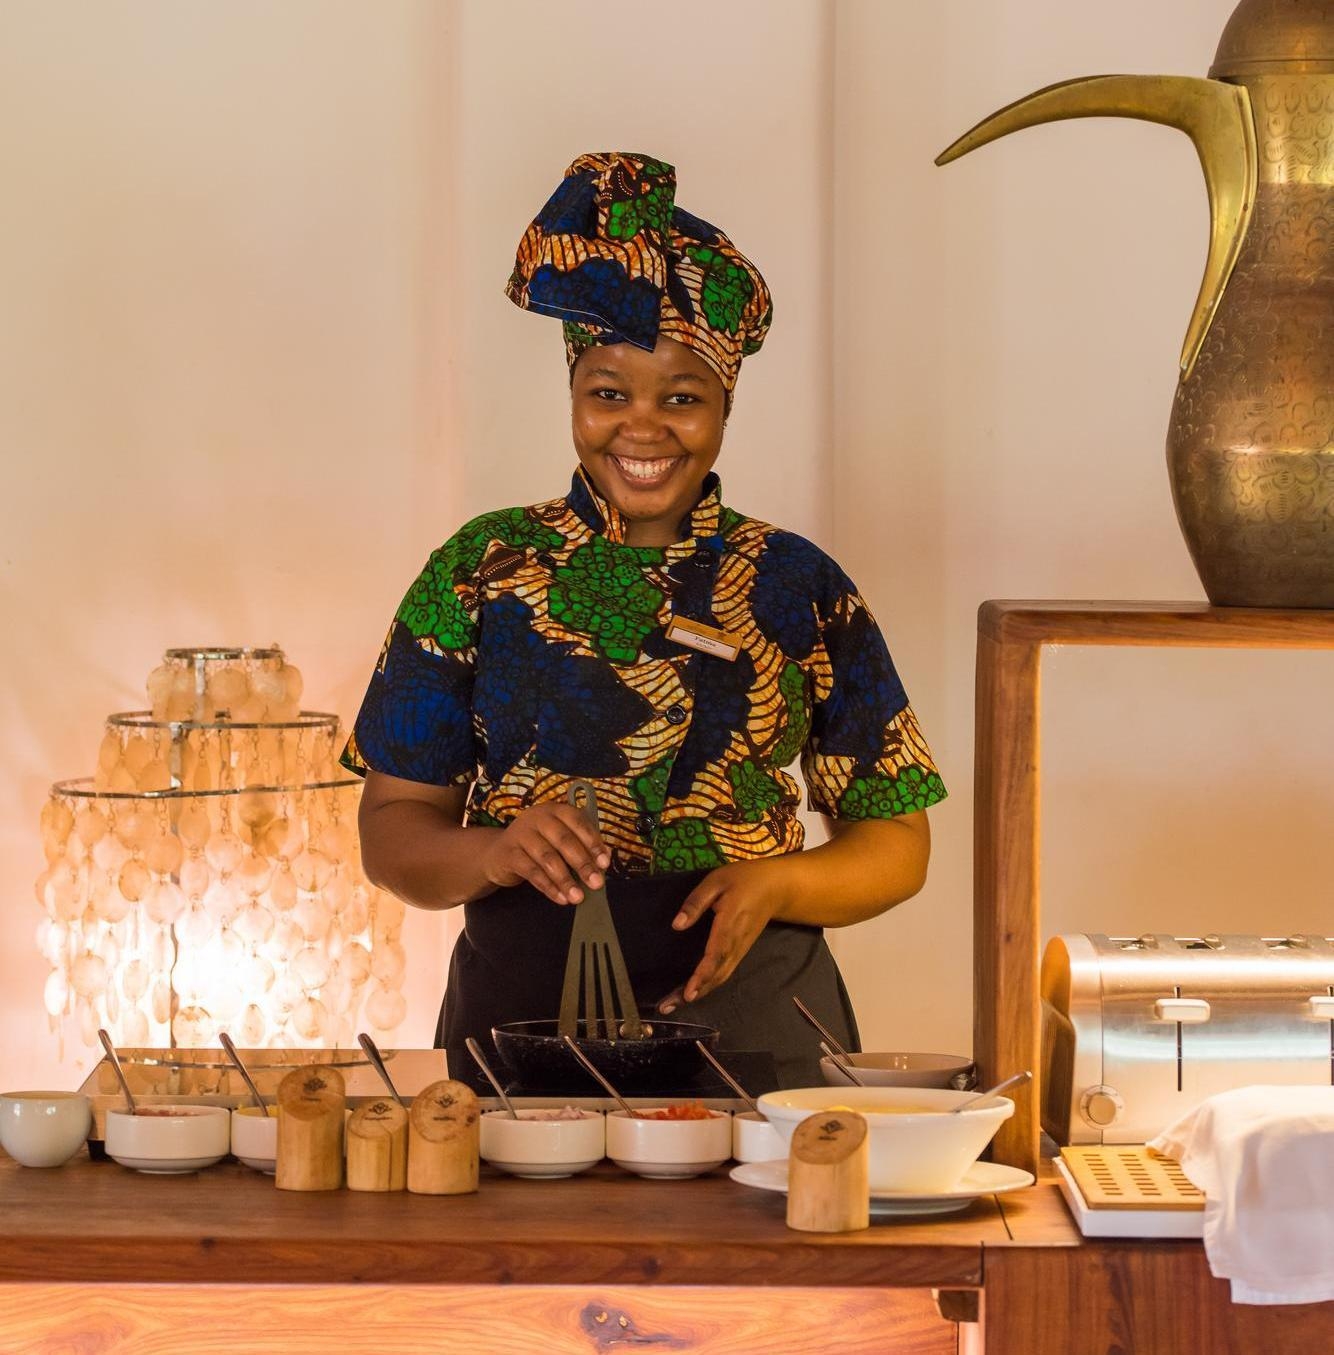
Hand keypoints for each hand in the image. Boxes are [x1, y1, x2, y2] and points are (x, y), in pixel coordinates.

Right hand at [479, 801, 609, 905]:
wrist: (497, 854)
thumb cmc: (536, 845)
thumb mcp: (558, 841)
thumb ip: (581, 845)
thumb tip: (605, 857)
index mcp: (555, 810)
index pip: (578, 821)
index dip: (593, 842)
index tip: (605, 862)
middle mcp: (537, 817)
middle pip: (564, 840)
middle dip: (583, 863)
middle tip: (596, 883)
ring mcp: (521, 834)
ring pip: (548, 858)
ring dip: (565, 880)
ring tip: (578, 897)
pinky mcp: (509, 854)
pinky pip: (532, 872)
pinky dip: (548, 887)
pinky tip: (560, 898)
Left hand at [656, 860, 786, 1012]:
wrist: (776, 887)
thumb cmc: (744, 880)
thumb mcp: (716, 881)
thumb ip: (696, 902)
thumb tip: (676, 925)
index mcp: (730, 923)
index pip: (716, 954)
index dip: (702, 974)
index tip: (688, 992)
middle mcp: (737, 942)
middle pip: (716, 974)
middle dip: (693, 992)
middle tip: (667, 1006)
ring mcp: (740, 949)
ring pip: (721, 977)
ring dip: (699, 992)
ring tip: (674, 1003)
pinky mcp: (740, 951)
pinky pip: (724, 972)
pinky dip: (708, 985)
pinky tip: (693, 991)